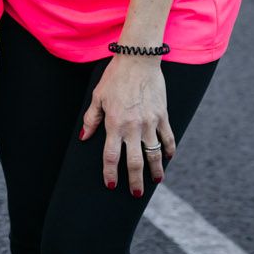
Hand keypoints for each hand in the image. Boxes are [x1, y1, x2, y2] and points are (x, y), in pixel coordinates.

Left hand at [80, 55, 174, 197]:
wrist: (138, 60)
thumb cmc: (115, 77)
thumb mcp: (98, 96)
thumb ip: (91, 118)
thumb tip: (84, 137)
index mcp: (114, 123)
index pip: (111, 155)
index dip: (110, 172)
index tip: (111, 184)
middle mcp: (133, 127)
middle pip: (134, 161)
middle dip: (135, 180)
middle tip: (136, 193)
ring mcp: (150, 122)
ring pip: (154, 153)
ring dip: (156, 170)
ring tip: (156, 181)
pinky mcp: (163, 115)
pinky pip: (168, 138)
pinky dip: (169, 150)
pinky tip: (168, 158)